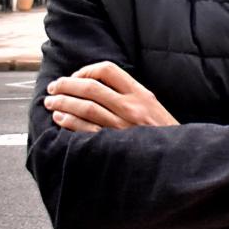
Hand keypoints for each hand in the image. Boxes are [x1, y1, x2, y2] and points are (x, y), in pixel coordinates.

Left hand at [44, 61, 178, 132]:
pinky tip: (60, 119)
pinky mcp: (113, 144)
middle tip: (54, 87)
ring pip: (84, 107)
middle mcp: (130, 107)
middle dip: (66, 85)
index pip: (108, 70)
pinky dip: (69, 122)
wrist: (176, 158)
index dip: (86, 70)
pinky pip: (85, 130)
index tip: (76, 76)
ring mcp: (121, 126)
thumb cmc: (162, 134)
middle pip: (91, 88)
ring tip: (51, 102)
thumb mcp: (152, 107)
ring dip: (63, 102)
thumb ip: (129, 95)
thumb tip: (97, 86)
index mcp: (141, 94)